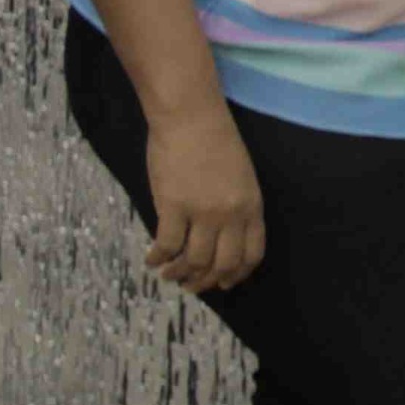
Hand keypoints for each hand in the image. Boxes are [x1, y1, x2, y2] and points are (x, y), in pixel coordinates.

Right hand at [143, 105, 265, 293]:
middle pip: (223, 264)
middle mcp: (231, 215)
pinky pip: (167, 245)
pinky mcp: (173, 207)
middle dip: (207, 281)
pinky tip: (152, 260)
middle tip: (193, 286)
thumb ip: (237, 208)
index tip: (225, 283)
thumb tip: (224, 237)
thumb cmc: (216, 142)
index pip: (252, 254)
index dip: (238, 274)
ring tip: (169, 275)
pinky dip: (158, 258)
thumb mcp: (241, 178)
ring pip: (194, 261)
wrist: (191, 118)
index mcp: (252, 207)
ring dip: (180, 274)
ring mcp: (203, 212)